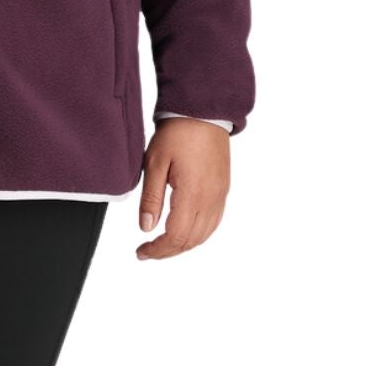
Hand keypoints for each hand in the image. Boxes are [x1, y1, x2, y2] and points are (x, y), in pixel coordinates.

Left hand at [135, 119, 229, 260]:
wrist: (204, 112)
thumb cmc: (178, 133)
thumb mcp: (155, 163)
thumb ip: (150, 199)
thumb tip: (146, 227)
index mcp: (193, 194)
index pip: (176, 236)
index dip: (158, 250)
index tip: (142, 252)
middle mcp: (211, 199)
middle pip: (191, 241)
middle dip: (168, 251)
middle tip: (147, 252)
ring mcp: (220, 195)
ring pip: (204, 235)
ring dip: (183, 245)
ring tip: (162, 245)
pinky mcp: (223, 190)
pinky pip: (213, 222)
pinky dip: (198, 234)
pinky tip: (184, 232)